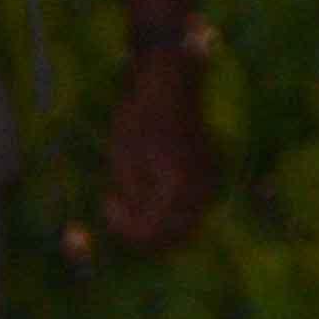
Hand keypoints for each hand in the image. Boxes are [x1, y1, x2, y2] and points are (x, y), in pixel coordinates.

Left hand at [99, 46, 215, 254]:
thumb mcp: (123, 162)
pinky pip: (192, 205)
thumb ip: (132, 200)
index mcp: (177, 186)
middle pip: (173, 235)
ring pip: (185, 224)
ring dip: (158, 222)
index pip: (152, 229)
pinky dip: (170, 208)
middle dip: (142, 230)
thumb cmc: (140, 116)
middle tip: (117, 208)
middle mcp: (201, 188)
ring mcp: (210, 181)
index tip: (107, 202)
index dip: (124, 226)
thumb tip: (135, 228)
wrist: (168, 83)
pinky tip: (150, 190)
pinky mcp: (210, 174)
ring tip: (132, 198)